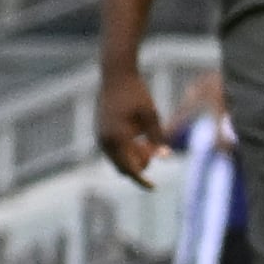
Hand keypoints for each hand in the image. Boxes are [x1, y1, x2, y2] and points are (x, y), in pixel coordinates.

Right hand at [95, 66, 163, 186]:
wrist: (116, 75)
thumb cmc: (136, 94)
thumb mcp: (152, 116)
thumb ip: (157, 138)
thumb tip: (165, 157)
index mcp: (118, 137)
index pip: (130, 168)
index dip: (142, 180)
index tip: (153, 188)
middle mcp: (104, 140)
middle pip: (122, 167)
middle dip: (139, 164)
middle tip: (152, 147)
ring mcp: (99, 135)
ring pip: (116, 160)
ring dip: (131, 157)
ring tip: (144, 140)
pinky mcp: (98, 131)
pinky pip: (111, 150)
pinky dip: (124, 150)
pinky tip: (135, 137)